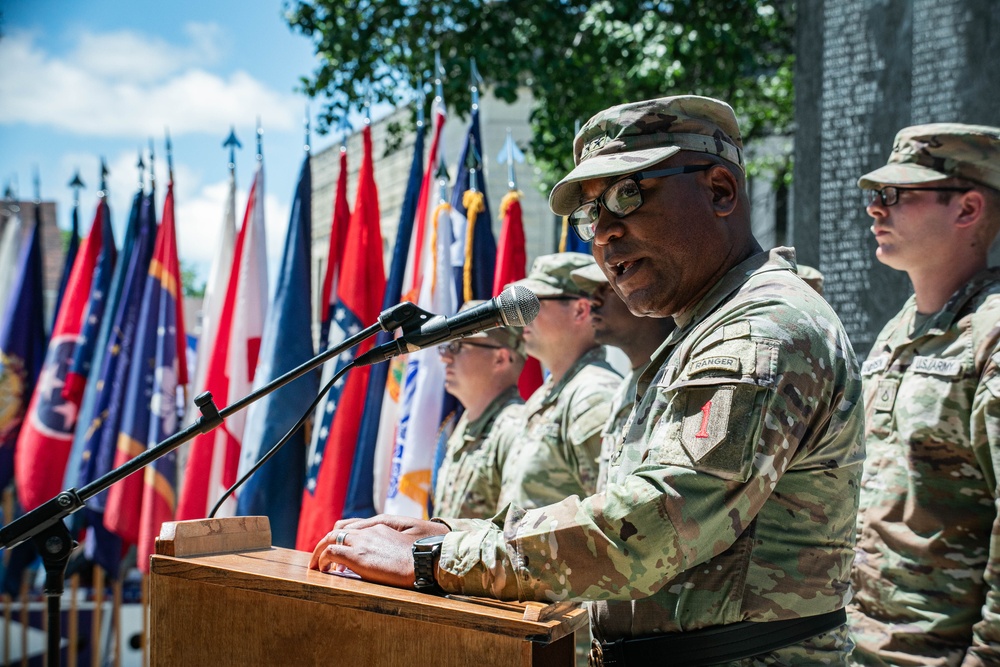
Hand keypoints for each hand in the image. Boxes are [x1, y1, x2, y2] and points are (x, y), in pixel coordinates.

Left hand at [309, 516, 448, 588]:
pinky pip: (331, 553)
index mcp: (381, 526)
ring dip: (320, 551)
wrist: (427, 560)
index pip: (352, 527)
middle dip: (325, 543)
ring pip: (331, 539)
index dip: (342, 538)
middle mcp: (369, 531)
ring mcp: (362, 542)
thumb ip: (393, 541)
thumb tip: (385, 553)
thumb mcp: (409, 541)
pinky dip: (323, 559)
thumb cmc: (424, 554)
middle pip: (338, 531)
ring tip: (317, 565)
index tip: (338, 553)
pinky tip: (323, 569)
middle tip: (320, 558)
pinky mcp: (358, 556)